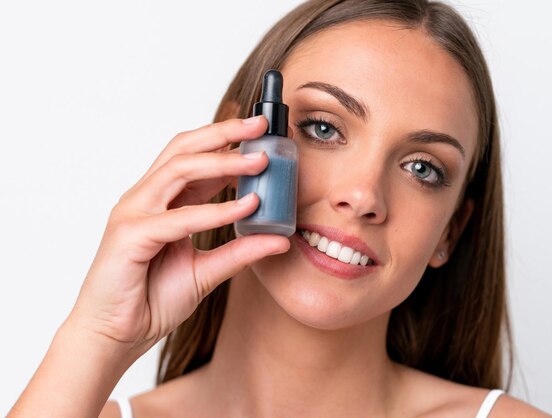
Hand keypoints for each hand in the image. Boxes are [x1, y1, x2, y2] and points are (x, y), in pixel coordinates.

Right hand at [69, 116, 288, 355]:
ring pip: (178, 170)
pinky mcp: (130, 235)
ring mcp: (134, 213)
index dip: (225, 143)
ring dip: (222, 162)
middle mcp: (145, 199)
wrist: (115, 337)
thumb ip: (240, 252)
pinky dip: (215, 211)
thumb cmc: (152, 300)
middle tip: (260, 126)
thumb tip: (279, 239)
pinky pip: (178, 217)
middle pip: (183, 149)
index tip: (260, 135)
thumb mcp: (207, 271)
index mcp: (161, 202)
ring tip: (260, 161)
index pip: (193, 159)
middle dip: (223, 133)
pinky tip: (247, 208)